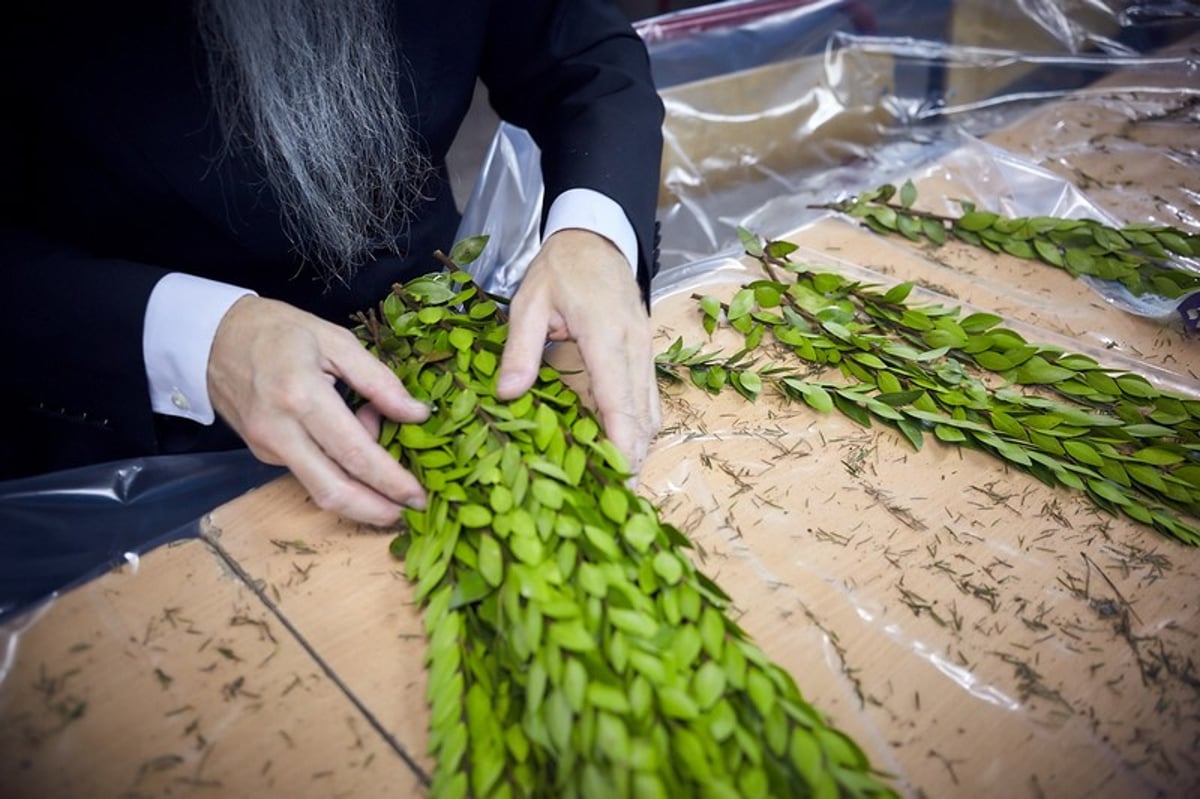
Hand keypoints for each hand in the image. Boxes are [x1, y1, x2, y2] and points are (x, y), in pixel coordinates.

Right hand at [208, 296, 428, 524]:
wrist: (214, 337)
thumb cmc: (279, 331)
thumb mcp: (336, 340)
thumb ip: (379, 380)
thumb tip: (417, 414)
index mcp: (302, 395)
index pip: (354, 452)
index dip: (390, 480)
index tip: (419, 496)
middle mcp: (280, 430)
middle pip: (332, 490)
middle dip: (375, 510)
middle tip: (411, 511)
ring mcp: (266, 447)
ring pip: (320, 489)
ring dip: (360, 490)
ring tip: (383, 460)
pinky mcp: (262, 454)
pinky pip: (308, 472)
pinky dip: (338, 468)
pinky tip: (351, 441)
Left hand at [497, 229, 660, 473]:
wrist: (598, 237)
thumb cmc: (560, 268)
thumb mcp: (528, 301)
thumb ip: (520, 349)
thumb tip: (507, 394)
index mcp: (604, 333)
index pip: (618, 397)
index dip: (621, 440)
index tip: (620, 475)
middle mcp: (634, 345)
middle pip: (642, 413)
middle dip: (633, 457)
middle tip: (619, 499)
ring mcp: (645, 349)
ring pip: (652, 409)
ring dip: (640, 446)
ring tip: (622, 483)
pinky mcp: (646, 351)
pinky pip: (650, 397)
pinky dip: (642, 427)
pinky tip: (627, 449)